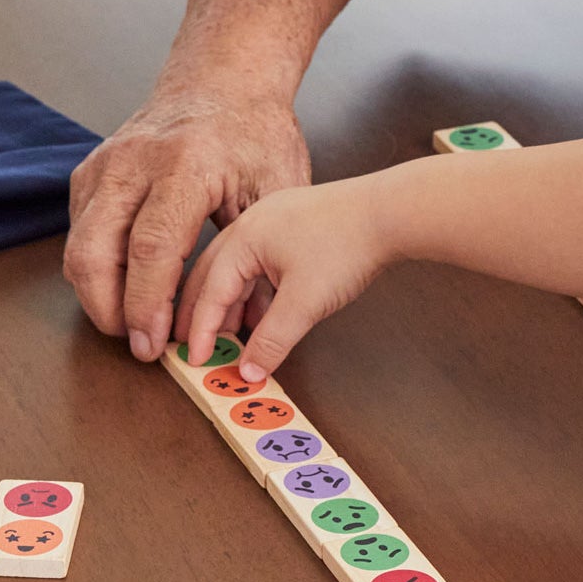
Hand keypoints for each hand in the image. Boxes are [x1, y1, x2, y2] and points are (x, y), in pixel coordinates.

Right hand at [64, 83, 310, 356]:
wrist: (222, 82)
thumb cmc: (254, 135)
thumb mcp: (278, 190)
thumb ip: (263, 256)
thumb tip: (253, 328)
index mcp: (184, 166)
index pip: (150, 249)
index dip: (148, 305)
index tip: (155, 344)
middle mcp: (132, 163)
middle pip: (94, 251)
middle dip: (110, 311)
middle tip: (139, 346)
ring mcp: (104, 165)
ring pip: (77, 246)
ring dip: (97, 296)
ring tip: (132, 326)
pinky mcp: (89, 173)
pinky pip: (78, 232)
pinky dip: (94, 270)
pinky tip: (124, 290)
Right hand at [172, 174, 390, 379]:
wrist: (391, 212)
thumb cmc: (348, 245)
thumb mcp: (305, 302)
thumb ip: (273, 339)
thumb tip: (250, 369)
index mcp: (243, 239)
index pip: (209, 291)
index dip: (199, 330)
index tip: (193, 358)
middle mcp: (251, 226)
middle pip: (212, 276)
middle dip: (201, 313)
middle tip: (191, 345)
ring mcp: (273, 224)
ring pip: (239, 271)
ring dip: (231, 305)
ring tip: (228, 337)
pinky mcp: (295, 228)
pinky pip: (262, 265)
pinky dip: (256, 292)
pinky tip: (263, 315)